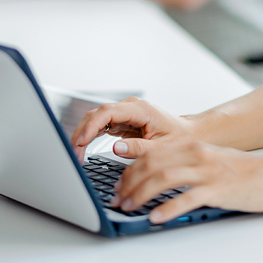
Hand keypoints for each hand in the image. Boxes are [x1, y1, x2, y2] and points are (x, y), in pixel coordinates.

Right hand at [71, 97, 193, 159]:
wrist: (189, 134)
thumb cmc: (179, 139)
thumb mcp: (162, 148)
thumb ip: (140, 148)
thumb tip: (116, 148)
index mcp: (140, 109)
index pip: (108, 112)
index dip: (92, 126)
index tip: (81, 141)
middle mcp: (130, 107)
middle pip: (97, 114)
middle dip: (82, 132)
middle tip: (73, 154)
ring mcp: (124, 113)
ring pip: (96, 119)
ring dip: (83, 135)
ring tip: (76, 155)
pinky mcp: (121, 121)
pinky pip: (100, 126)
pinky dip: (90, 137)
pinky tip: (83, 149)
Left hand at [113, 142, 262, 223]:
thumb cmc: (243, 172)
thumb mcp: (210, 161)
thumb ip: (185, 166)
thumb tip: (156, 178)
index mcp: (193, 147)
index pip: (152, 153)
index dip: (130, 168)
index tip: (118, 183)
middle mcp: (197, 155)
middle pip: (153, 164)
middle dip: (129, 182)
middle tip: (118, 199)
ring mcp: (208, 171)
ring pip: (164, 178)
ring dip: (141, 194)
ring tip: (129, 207)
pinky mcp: (219, 189)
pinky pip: (188, 198)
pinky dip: (168, 208)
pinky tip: (156, 217)